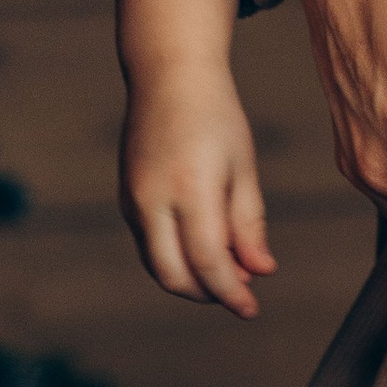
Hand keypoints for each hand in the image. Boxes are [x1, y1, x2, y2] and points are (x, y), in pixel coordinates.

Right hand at [116, 0, 275, 318]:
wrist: (169, 77)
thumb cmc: (216, 117)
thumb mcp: (243, 166)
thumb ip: (249, 223)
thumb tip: (261, 271)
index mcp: (190, 186)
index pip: (208, 261)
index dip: (231, 292)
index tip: (252, 308)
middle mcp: (152, 199)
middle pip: (174, 275)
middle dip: (208, 294)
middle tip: (241, 291)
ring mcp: (132, 201)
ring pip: (158, 265)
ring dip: (192, 279)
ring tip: (229, 268)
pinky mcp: (125, 200)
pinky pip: (149, 245)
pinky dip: (175, 258)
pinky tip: (204, 248)